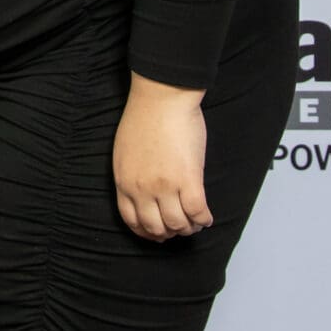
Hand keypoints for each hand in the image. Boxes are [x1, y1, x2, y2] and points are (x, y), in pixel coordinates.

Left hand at [113, 76, 211, 240]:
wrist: (161, 97)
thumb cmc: (144, 116)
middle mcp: (142, 188)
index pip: (132, 220)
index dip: (147, 232)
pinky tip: (207, 217)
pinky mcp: (188, 178)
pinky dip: (204, 219)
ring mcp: (165, 185)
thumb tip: (142, 191)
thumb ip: (130, 174)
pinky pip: (197, 211)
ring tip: (195, 223)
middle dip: (169, 233)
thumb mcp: (124, 151)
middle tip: (179, 228)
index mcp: (124, 181)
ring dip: (189, 228)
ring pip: (178, 223)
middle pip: (156, 227)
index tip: (157, 233)